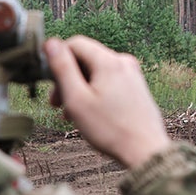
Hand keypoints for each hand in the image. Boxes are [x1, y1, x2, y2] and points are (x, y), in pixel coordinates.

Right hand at [43, 35, 171, 168]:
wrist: (145, 151)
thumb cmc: (110, 129)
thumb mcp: (77, 99)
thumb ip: (62, 68)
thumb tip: (51, 43)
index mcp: (109, 62)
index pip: (75, 44)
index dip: (58, 59)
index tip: (50, 82)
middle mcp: (123, 62)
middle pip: (86, 59)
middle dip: (68, 78)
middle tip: (56, 103)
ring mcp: (132, 74)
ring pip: (97, 72)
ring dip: (80, 88)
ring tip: (71, 113)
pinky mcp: (136, 87)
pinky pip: (109, 82)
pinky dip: (95, 93)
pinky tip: (89, 114)